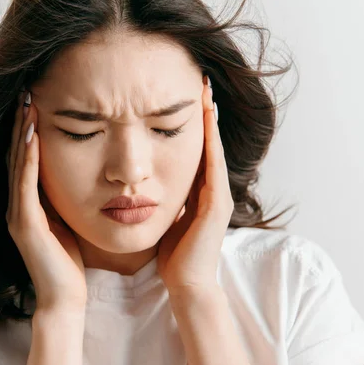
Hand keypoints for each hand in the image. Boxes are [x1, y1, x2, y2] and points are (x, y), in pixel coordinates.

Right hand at [5, 90, 86, 310]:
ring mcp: (17, 214)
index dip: (28, 130)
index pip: (26, 159)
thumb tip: (83, 173)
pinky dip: (28, 160)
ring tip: (27, 104)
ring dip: (22, 134)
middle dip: (21, 123)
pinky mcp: (24, 225)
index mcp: (29, 204)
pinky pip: (25, 186)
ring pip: (17, 166)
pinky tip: (32, 137)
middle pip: (17, 156)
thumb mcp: (69, 220)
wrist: (65, 298)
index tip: (36, 101)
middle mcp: (17, 205)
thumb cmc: (72, 261)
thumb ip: (67, 198)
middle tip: (27, 91)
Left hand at [156, 76, 233, 294]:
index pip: (196, 149)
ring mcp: (218, 196)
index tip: (185, 94)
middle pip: (208, 142)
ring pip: (214, 149)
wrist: (186, 284)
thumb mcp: (166, 219)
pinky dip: (211, 142)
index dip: (193, 122)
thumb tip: (145, 185)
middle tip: (201, 80)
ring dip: (211, 120)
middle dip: (206, 112)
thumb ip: (163, 200)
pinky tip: (207, 120)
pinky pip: (214, 166)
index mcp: (198, 192)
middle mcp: (212, 189)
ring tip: (206, 92)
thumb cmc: (173, 256)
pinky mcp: (217, 205)